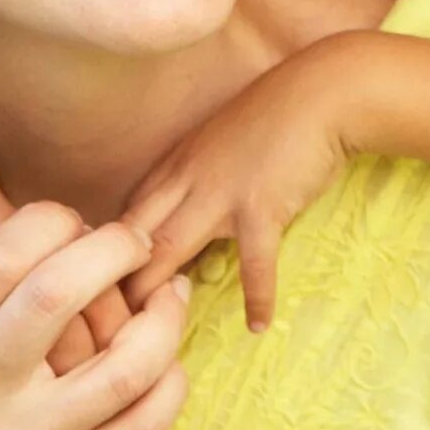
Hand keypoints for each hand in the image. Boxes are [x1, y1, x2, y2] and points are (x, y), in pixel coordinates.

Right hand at [0, 204, 188, 429]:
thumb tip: (75, 229)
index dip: (54, 220)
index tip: (77, 222)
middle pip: (60, 293)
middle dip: (116, 249)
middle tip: (134, 242)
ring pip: (126, 364)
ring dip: (165, 318)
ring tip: (168, 294)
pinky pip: (143, 428)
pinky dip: (171, 383)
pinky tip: (167, 362)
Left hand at [119, 40, 353, 330]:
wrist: (325, 92)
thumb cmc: (280, 115)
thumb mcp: (221, 141)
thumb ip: (197, 177)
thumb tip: (185, 218)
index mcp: (175, 164)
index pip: (123, 217)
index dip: (106, 257)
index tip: (103, 295)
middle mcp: (186, 178)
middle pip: (131, 237)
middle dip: (112, 283)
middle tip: (103, 331)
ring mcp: (220, 193)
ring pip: (166, 249)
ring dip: (154, 294)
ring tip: (150, 338)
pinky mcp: (261, 206)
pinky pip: (254, 263)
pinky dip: (257, 296)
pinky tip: (258, 326)